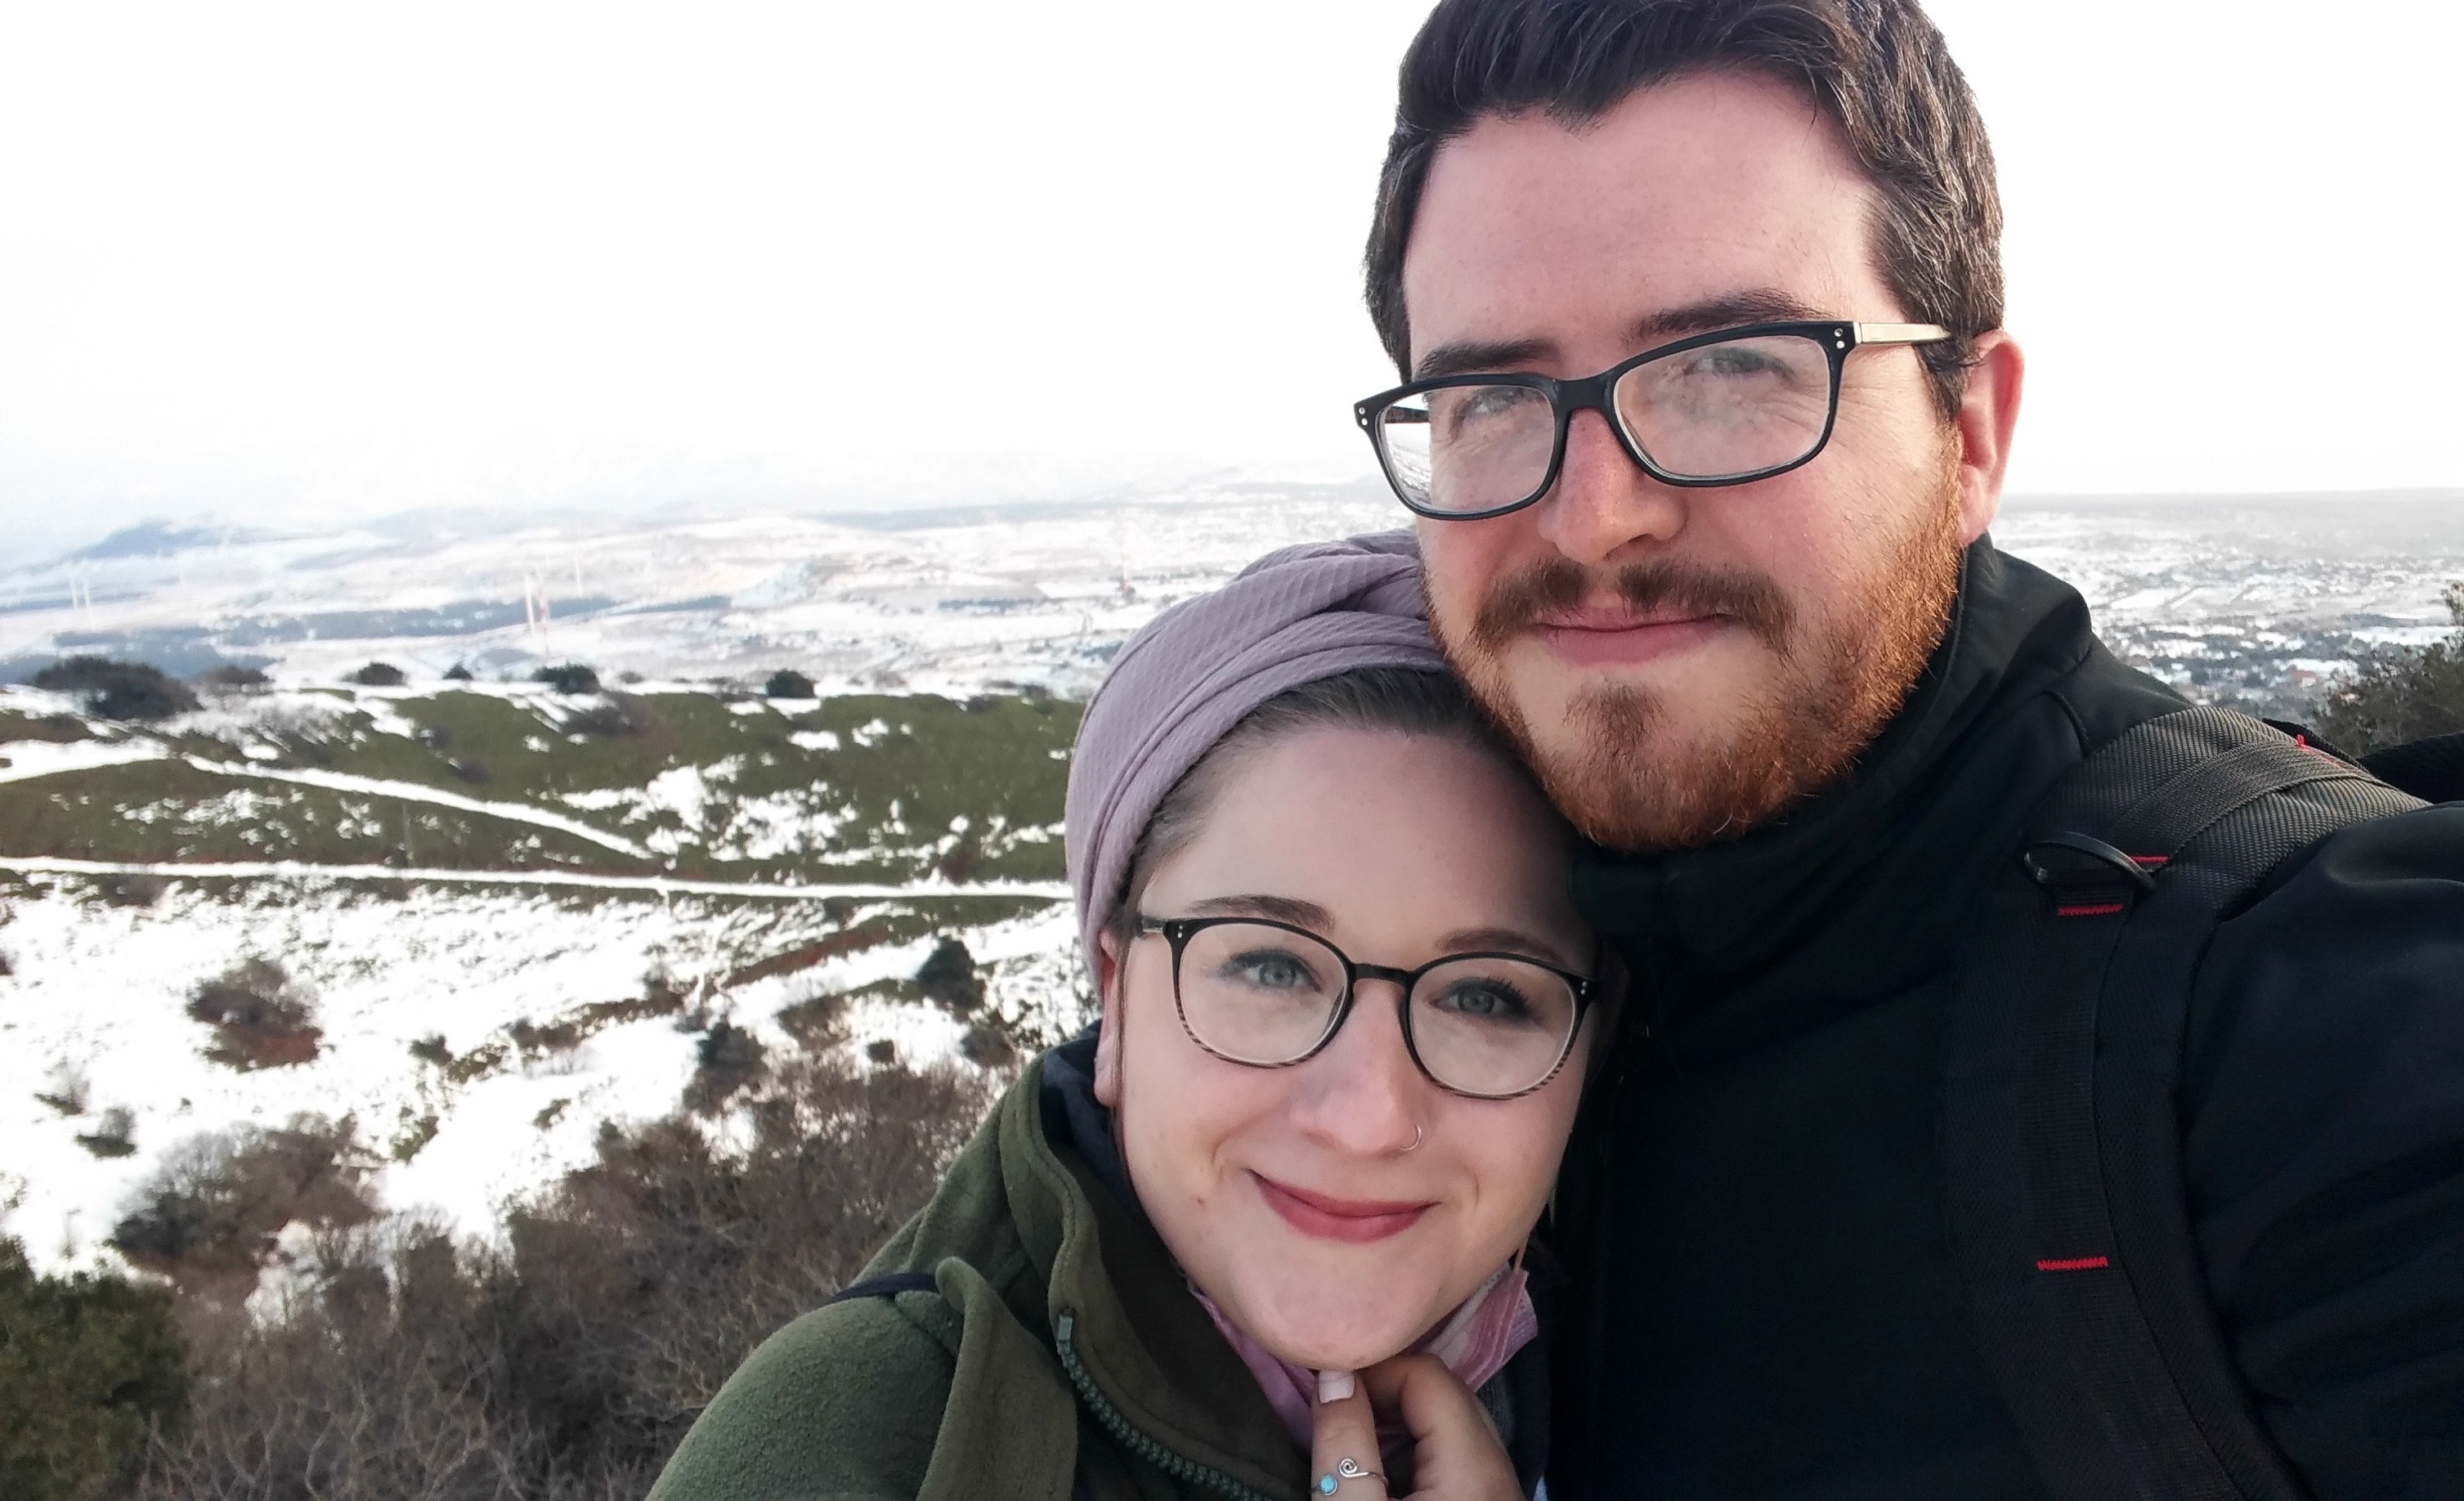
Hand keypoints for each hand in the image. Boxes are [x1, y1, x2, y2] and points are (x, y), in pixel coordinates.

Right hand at [1308, 1356, 1520, 1499]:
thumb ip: (1343, 1444)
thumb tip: (1333, 1373)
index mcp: (1474, 1465)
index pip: (1427, 1372)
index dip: (1373, 1367)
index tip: (1325, 1387)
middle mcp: (1501, 1468)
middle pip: (1445, 1392)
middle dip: (1386, 1389)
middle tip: (1334, 1408)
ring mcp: (1500, 1488)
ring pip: (1453, 1422)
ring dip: (1401, 1418)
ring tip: (1354, 1436)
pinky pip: (1458, 1454)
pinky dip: (1420, 1447)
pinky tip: (1384, 1468)